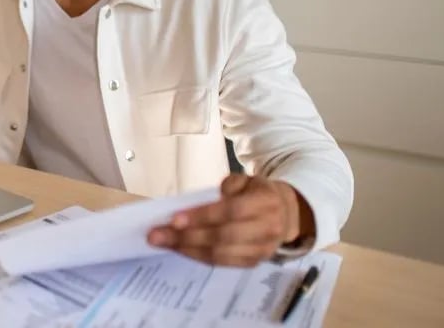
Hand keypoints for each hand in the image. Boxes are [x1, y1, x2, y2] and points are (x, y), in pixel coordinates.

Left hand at [146, 174, 313, 266]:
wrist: (286, 214)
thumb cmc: (257, 193)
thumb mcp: (247, 179)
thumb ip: (229, 185)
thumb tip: (205, 201)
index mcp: (266, 202)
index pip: (231, 211)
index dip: (202, 216)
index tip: (174, 219)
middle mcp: (267, 229)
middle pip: (223, 237)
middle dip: (187, 237)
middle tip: (157, 235)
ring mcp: (262, 249)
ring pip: (221, 255)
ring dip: (188, 250)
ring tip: (164, 243)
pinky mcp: (254, 262)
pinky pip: (223, 264)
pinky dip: (199, 257)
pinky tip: (181, 250)